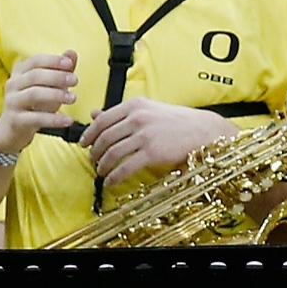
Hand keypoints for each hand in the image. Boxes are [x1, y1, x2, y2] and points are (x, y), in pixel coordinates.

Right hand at [0, 51, 80, 158]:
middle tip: (75, 80)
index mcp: (19, 72)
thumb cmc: (32, 105)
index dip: (53, 61)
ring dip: (56, 95)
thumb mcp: (48, 87)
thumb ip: (59, 70)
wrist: (11, 131)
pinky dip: (54, 119)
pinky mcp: (15, 120)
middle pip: (35, 76)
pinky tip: (68, 120)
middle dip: (57, 76)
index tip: (70, 64)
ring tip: (73, 98)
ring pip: (34, 94)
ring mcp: (12, 102)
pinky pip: (36, 118)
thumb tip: (72, 53)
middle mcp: (13, 84)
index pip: (36, 61)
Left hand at [80, 97, 235, 184]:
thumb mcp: (148, 110)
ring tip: (101, 172)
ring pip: (112, 152)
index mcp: (135, 105)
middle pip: (105, 137)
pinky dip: (114, 176)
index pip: (102, 119)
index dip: (89, 133)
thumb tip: (94, 113)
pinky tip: (111, 182)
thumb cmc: (177, 121)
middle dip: (94, 151)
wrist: (203, 130)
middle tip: (92, 160)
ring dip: (103, 164)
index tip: (83, 143)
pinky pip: (126, 167)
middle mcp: (137, 118)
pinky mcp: (152, 152)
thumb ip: (121, 113)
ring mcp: (144, 135)